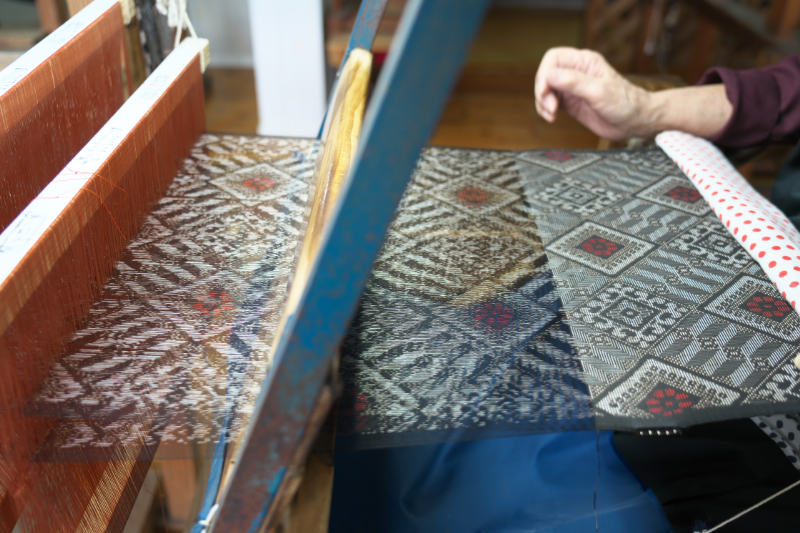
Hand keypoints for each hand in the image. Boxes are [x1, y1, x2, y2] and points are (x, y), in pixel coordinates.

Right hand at [535, 48, 652, 140]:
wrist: (635, 122)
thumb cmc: (625, 104)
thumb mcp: (599, 92)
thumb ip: (574, 82)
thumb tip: (551, 75)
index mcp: (585, 62)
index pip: (553, 58)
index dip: (544, 73)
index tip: (545, 91)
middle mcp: (576, 72)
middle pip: (546, 74)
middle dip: (543, 91)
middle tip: (550, 107)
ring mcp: (573, 88)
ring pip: (546, 90)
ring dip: (543, 103)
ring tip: (551, 114)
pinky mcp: (571, 103)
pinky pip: (550, 102)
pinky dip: (546, 110)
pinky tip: (552, 117)